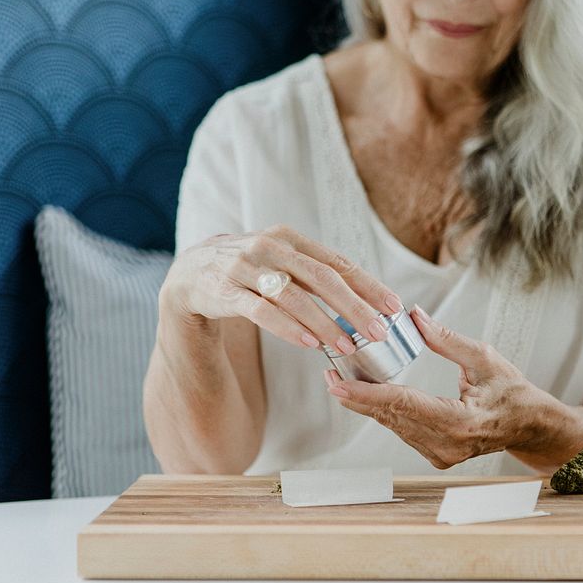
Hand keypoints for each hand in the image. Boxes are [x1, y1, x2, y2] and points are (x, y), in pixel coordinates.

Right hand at [161, 225, 402, 351]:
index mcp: (289, 238)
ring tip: (348, 345)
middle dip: (355, 306)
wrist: (188, 275)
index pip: (338, 263)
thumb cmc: (248, 273)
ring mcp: (243, 267)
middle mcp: (268, 247)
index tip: (395, 307)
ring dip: (324, 323)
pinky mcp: (221, 291)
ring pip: (293, 296)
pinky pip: (260, 311)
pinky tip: (310, 343)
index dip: (368, 285)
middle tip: (380, 331)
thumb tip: (366, 302)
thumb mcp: (282, 265)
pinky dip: (288, 328)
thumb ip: (316, 277)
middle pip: (322, 278)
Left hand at [324, 305, 539, 468]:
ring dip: (367, 402)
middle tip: (330, 373)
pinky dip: (385, 410)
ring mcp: (440, 454)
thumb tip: (415, 317)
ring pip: (393, 424)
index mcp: (461, 422)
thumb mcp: (484, 359)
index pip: (404, 405)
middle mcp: (447, 444)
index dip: (367, 393)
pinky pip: (402, 430)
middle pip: (391, 417)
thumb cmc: (513, 392)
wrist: (529, 426)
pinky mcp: (435, 455)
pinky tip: (368, 393)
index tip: (338, 383)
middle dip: (357, 395)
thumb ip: (446, 339)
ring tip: (343, 377)